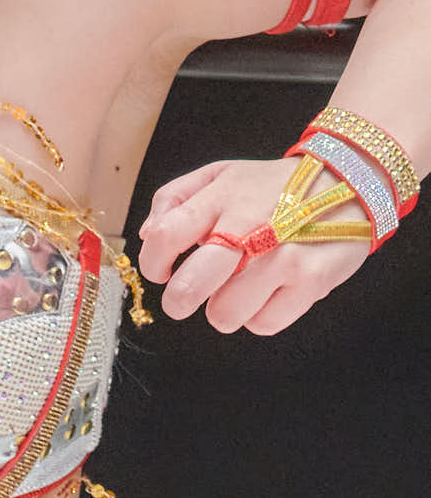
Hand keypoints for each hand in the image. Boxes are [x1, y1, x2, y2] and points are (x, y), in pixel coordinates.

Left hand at [137, 156, 368, 333]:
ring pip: (224, 315)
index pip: (164, 238)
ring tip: (240, 287)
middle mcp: (250, 227)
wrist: (349, 181)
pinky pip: (262, 324)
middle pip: (189, 287)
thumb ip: (175, 198)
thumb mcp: (221, 174)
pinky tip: (270, 291)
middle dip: (179, 300)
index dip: (153, 264)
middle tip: (185, 297)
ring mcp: (282, 257)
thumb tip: (148, 235)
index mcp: (222, 198)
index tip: (162, 271)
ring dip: (225, 308)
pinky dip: (259, 315)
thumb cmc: (273, 186)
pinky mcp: (311, 282)